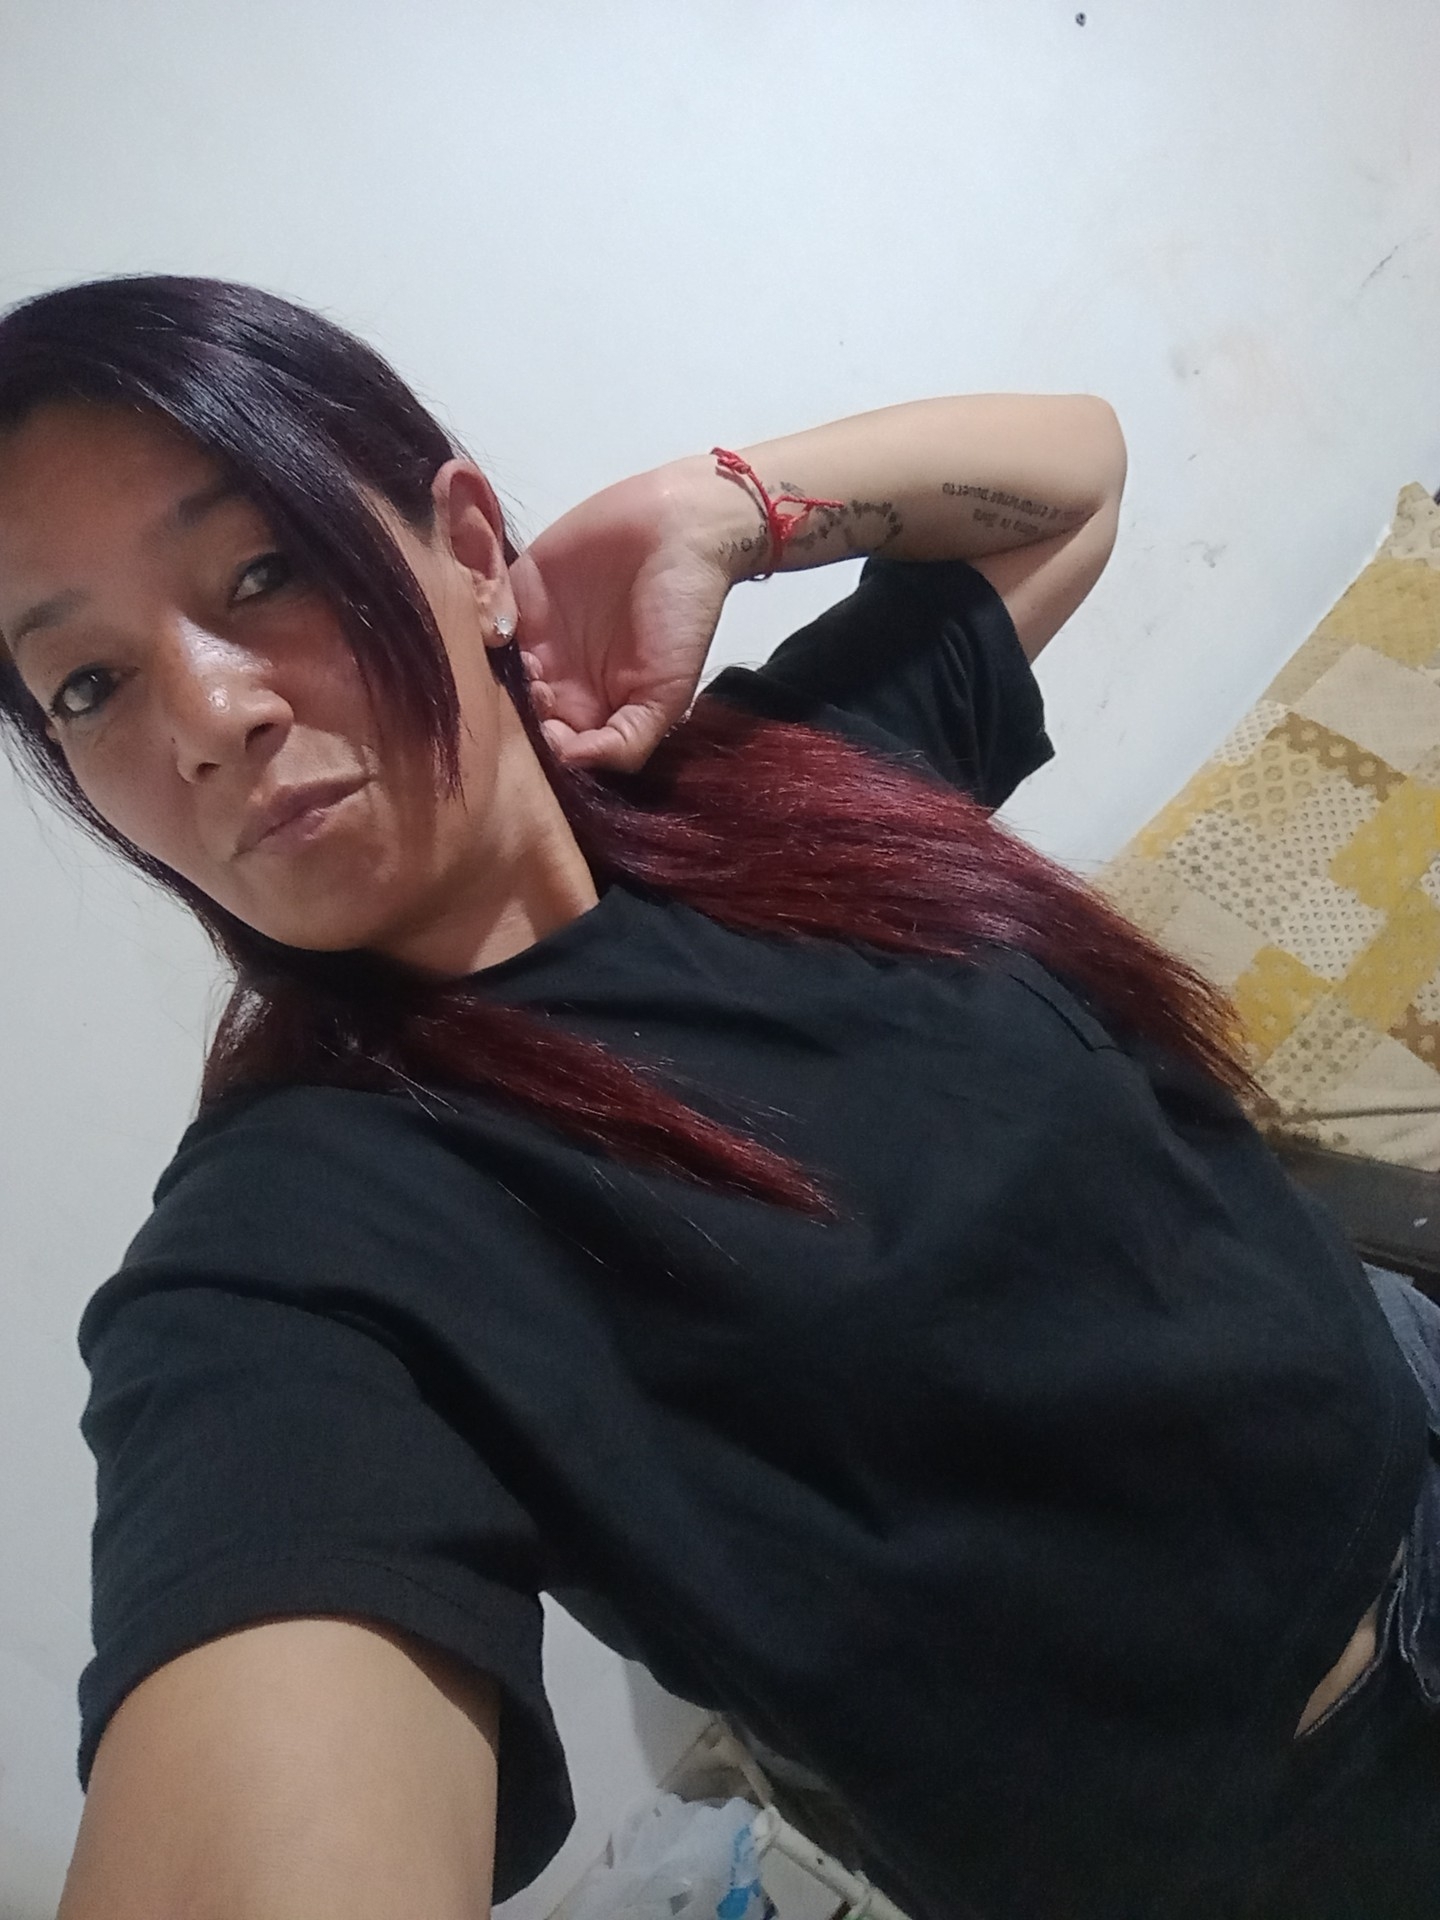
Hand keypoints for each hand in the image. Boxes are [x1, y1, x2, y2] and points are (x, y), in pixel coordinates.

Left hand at [508, 459, 755, 771]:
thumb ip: (625, 742)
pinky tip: (502, 615)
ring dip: (495, 664)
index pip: (548, 743)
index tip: (549, 725)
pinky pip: (482, 608)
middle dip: (512, 704)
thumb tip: (570, 763)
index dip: (541, 742)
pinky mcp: (515, 585)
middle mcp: (556, 676)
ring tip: (524, 651)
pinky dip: (481, 613)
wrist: (682, 526)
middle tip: (532, 685)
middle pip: (511, 706)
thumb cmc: (683, 615)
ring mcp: (533, 632)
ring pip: (491, 663)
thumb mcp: (667, 694)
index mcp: (590, 707)